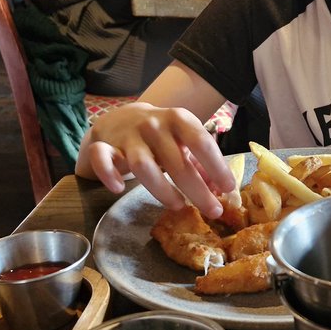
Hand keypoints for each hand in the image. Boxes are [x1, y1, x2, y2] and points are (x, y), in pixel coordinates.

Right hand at [77, 102, 237, 216]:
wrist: (121, 118)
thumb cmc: (162, 135)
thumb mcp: (184, 142)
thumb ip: (202, 163)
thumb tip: (222, 190)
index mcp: (179, 119)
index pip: (201, 142)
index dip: (216, 166)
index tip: (229, 188)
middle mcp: (154, 125)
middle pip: (176, 161)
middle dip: (197, 190)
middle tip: (213, 211)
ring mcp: (129, 135)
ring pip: (142, 165)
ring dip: (162, 189)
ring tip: (177, 205)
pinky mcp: (104, 146)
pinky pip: (101, 158)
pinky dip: (108, 173)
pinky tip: (117, 188)